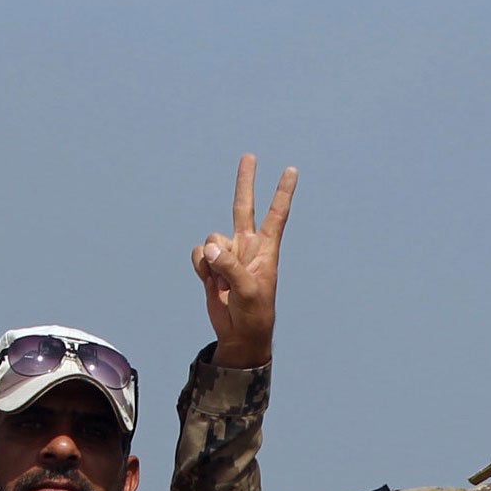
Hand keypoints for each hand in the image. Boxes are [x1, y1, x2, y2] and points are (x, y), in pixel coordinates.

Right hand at [193, 152, 295, 368]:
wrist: (239, 334)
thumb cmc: (254, 313)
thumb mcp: (247, 290)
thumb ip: (229, 266)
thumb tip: (209, 249)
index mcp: (266, 250)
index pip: (276, 215)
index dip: (282, 192)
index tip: (291, 170)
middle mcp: (247, 246)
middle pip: (244, 207)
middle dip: (245, 182)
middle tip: (249, 156)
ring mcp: (228, 255)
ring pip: (213, 239)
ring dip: (213, 260)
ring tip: (223, 282)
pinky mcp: (211, 266)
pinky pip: (199, 255)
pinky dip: (200, 266)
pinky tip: (209, 281)